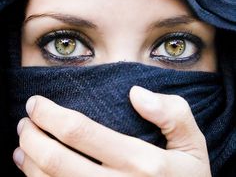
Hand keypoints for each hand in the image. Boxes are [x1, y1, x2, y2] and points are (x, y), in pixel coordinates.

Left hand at [13, 86, 210, 176]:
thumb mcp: (193, 142)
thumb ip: (172, 113)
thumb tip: (136, 94)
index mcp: (141, 163)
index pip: (81, 132)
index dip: (51, 115)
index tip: (36, 103)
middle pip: (56, 160)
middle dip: (32, 136)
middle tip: (25, 120)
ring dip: (27, 160)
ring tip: (22, 141)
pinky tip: (28, 169)